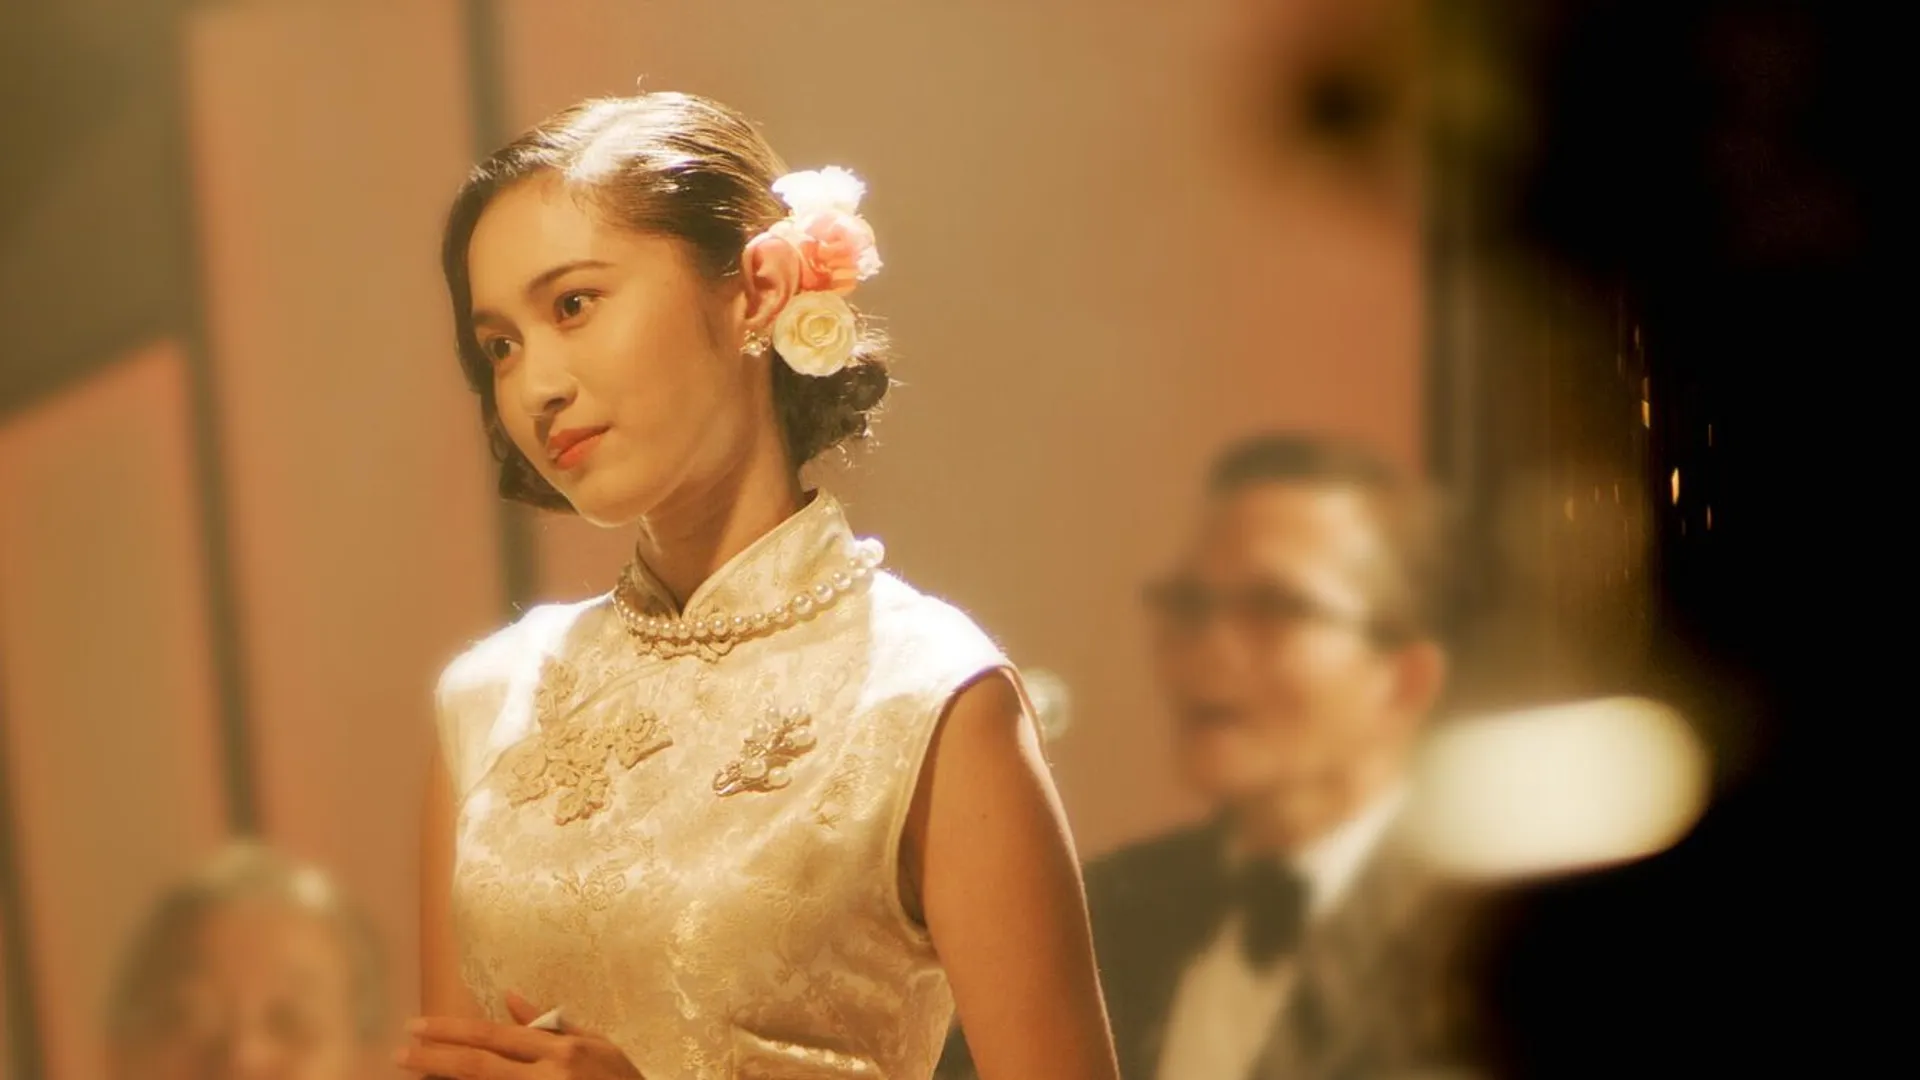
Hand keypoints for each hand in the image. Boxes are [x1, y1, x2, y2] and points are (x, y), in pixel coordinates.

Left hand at [397, 992, 643, 1078]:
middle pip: (479, 1067)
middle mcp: (550, 1076)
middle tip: (399, 1054)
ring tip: (416, 1075)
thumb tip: (511, 997)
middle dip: (434, 1060)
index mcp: (563, 1050)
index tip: (416, 1027)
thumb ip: (553, 1024)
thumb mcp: (597, 1045)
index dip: (452, 1030)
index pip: (494, 1035)